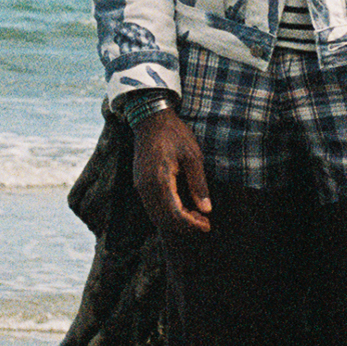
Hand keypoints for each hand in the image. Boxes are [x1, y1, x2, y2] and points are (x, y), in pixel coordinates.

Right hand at [132, 108, 212, 234]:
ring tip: (195, 216)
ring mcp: (140, 185)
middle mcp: (146, 187)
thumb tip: (206, 209)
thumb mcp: (193, 156)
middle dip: (185, 226)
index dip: (192, 224)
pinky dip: (166, 213)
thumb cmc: (174, 134)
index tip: (207, 225)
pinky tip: (181, 207)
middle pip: (164, 220)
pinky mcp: (139, 183)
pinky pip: (151, 206)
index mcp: (160, 180)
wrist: (150, 118)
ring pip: (156, 215)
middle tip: (204, 222)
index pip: (175, 214)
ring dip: (175, 221)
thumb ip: (199, 184)